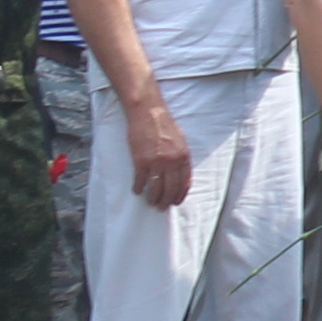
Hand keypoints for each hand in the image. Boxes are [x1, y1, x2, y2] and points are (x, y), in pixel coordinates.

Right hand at [119, 93, 193, 211]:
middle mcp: (172, 162)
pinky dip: (138, 187)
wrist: (148, 113)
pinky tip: (137, 191)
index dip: (180, 195)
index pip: (184, 183)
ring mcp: (156, 162)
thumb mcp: (181, 141)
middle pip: (171, 188)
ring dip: (153, 198)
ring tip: (151, 202)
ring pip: (156, 188)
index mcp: (183, 157)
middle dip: (166, 201)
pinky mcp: (141, 160)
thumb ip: (181, 157)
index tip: (176, 202)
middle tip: (162, 207)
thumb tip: (180, 173)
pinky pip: (141, 180)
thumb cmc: (164, 125)